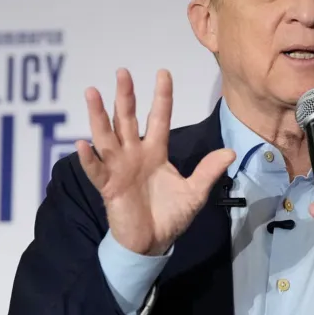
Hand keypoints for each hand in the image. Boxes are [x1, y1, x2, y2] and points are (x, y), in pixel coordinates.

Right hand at [75, 68, 234, 255]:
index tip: (163, 73)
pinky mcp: (108, 187)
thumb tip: (230, 151)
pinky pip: (97, 170)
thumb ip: (208, 171)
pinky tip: (83, 144)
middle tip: (123, 72)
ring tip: (92, 92)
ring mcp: (119, 168)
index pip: (159, 118)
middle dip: (125, 96)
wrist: (153, 242)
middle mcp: (134, 154)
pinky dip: (89, 158)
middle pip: (128, 119)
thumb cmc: (170, 215)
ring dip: (98, 116)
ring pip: (107, 136)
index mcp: (156, 152)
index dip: (161, 97)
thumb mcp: (194, 193)